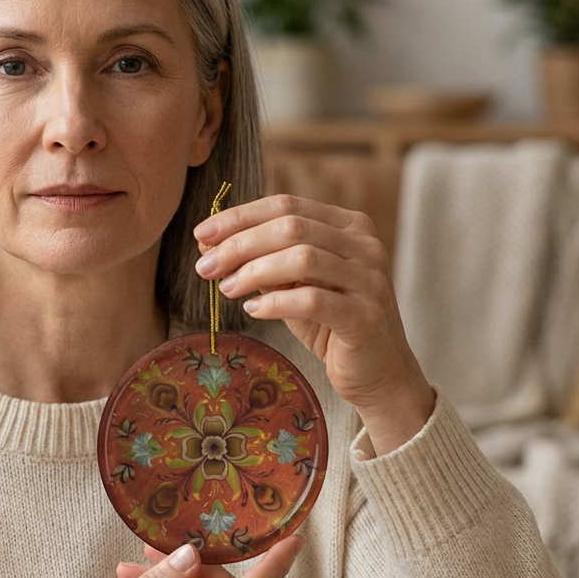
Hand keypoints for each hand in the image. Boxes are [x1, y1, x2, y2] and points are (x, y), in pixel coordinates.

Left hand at [194, 194, 434, 453]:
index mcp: (348, 226)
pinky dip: (276, 302)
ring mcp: (369, 279)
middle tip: (206, 267)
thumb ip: (259, 261)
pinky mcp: (365, 317)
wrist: (377, 372)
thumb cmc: (329, 324)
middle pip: (291, 227)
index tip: (201, 233)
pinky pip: (313, 301)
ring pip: (303, 258)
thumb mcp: (291, 285)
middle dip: (240, 244)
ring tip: (227, 289)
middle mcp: (364, 245)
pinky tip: (253, 310)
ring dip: (254, 272)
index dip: (240, 217)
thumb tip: (207, 243)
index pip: (287, 205)